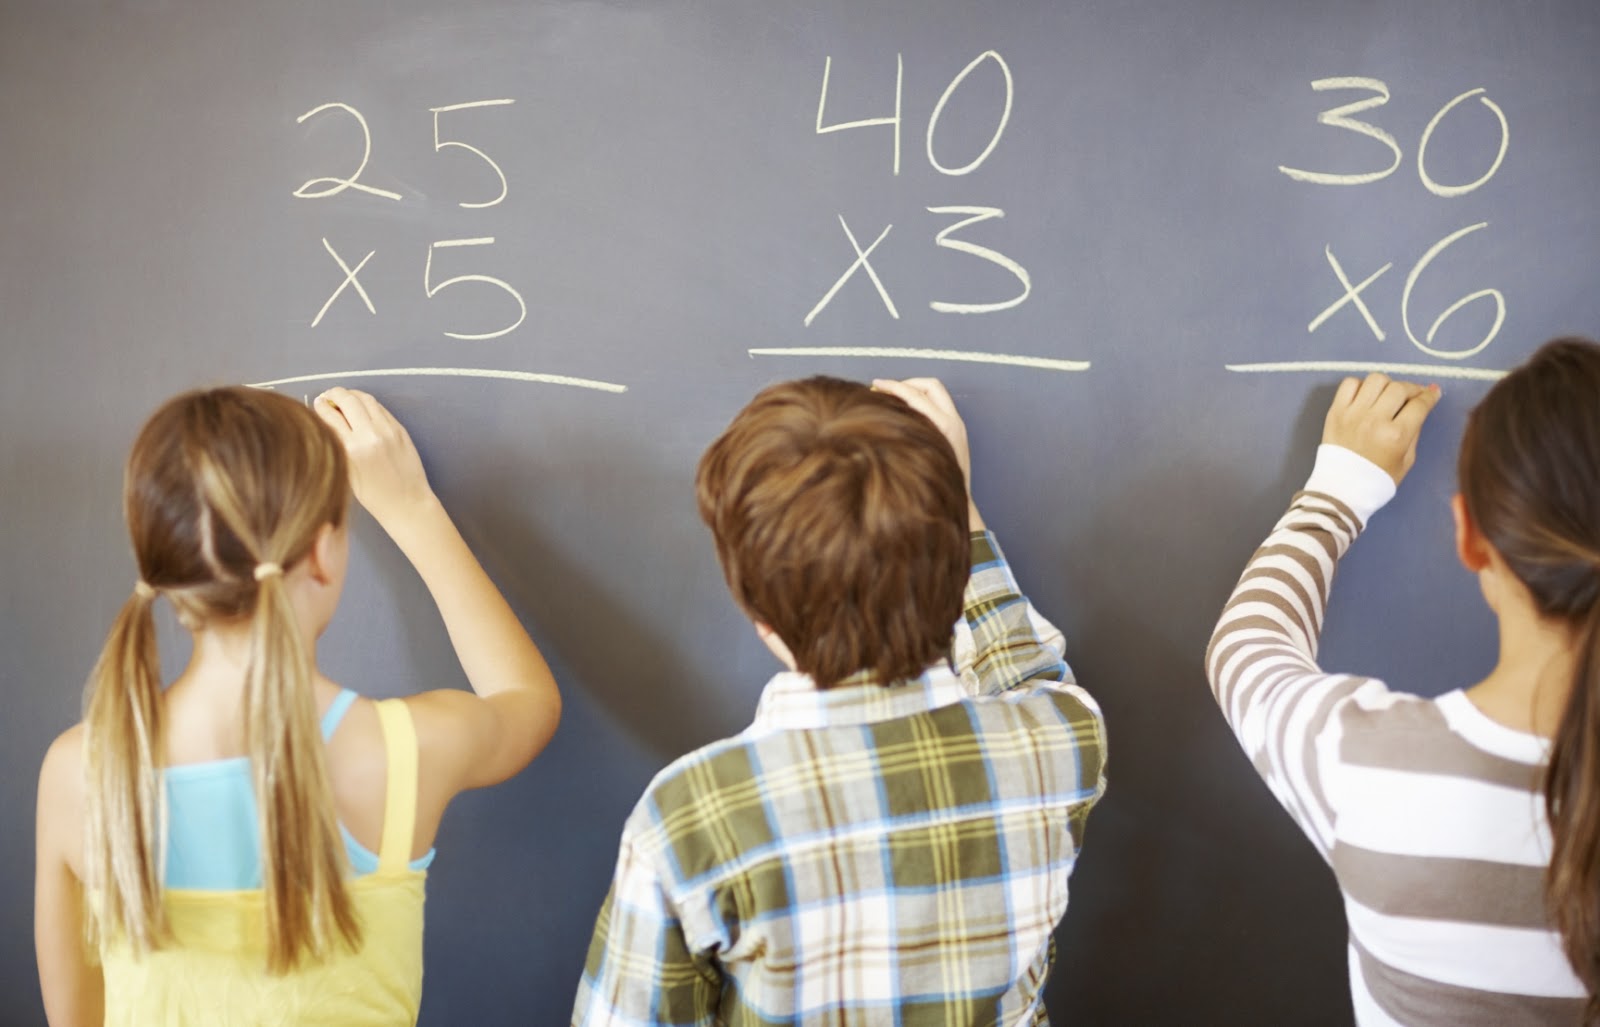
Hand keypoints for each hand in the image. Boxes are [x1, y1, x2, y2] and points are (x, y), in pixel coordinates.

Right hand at [314, 387, 437, 525]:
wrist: (406, 502)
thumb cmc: (373, 495)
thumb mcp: (345, 472)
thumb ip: (336, 444)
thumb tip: (326, 420)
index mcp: (351, 450)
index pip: (330, 416)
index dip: (321, 406)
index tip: (317, 403)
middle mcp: (370, 436)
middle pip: (347, 399)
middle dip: (334, 393)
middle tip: (328, 396)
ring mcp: (388, 430)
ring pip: (366, 399)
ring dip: (352, 394)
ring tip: (344, 398)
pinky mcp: (400, 429)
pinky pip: (380, 408)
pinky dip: (368, 403)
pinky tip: (361, 407)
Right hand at [871, 377, 982, 528]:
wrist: (960, 502)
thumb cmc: (936, 488)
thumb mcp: (916, 460)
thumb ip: (902, 435)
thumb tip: (882, 416)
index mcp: (944, 426)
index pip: (915, 395)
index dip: (893, 386)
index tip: (875, 385)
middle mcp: (953, 421)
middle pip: (929, 385)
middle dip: (906, 383)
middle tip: (886, 390)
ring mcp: (957, 423)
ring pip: (935, 392)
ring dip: (914, 391)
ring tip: (894, 399)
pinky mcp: (956, 428)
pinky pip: (938, 404)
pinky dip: (921, 401)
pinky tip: (905, 412)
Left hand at [1322, 373, 1440, 484]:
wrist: (1341, 489)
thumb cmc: (1377, 478)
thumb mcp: (1407, 459)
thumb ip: (1415, 430)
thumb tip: (1424, 403)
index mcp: (1395, 436)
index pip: (1419, 404)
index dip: (1430, 396)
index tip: (1432, 393)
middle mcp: (1374, 421)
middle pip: (1399, 388)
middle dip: (1411, 389)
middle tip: (1412, 396)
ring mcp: (1352, 414)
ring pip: (1375, 380)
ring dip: (1387, 385)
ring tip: (1387, 396)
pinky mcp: (1335, 412)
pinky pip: (1349, 384)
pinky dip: (1360, 386)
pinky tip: (1366, 397)